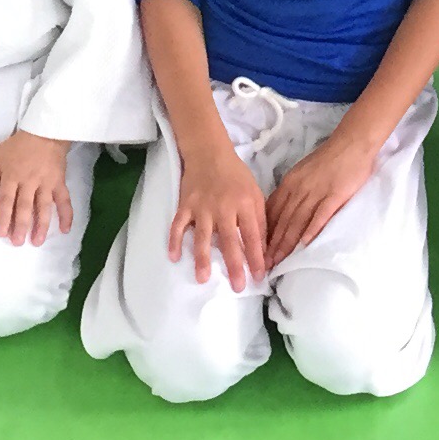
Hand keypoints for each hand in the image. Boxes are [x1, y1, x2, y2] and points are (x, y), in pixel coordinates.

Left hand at [0, 128, 76, 247]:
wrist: (44, 132)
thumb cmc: (16, 148)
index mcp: (12, 175)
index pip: (7, 199)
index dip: (4, 216)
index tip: (2, 232)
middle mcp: (30, 181)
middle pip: (25, 206)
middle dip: (21, 225)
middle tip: (17, 242)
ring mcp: (46, 182)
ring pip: (44, 206)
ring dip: (41, 225)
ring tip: (37, 241)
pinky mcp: (59, 182)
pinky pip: (64, 200)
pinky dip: (66, 215)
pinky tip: (65, 229)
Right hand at [165, 139, 269, 291]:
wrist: (209, 152)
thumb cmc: (236, 176)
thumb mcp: (255, 193)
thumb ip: (260, 221)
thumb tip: (265, 250)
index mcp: (245, 203)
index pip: (253, 235)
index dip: (257, 257)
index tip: (260, 277)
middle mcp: (224, 207)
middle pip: (229, 240)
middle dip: (234, 265)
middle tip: (237, 287)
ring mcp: (202, 206)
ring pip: (202, 236)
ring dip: (202, 258)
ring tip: (202, 279)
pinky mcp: (185, 204)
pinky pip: (178, 225)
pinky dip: (174, 240)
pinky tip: (173, 257)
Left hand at [262, 122, 382, 267]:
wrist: (351, 144)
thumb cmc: (327, 159)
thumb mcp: (301, 173)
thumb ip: (290, 192)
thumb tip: (279, 212)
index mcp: (289, 183)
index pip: (273, 212)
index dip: (265, 233)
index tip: (257, 251)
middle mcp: (299, 188)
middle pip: (283, 220)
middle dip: (272, 245)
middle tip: (264, 264)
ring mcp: (316, 192)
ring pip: (297, 221)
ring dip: (287, 243)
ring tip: (279, 261)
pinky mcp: (334, 195)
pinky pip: (321, 215)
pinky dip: (312, 230)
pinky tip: (305, 244)